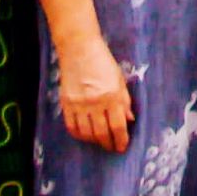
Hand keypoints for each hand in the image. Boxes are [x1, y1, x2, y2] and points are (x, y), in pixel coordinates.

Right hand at [59, 30, 133, 150]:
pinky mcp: (66, 103)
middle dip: (108, 144)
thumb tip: (129, 120)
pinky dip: (79, 135)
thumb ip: (125, 100)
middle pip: (102, 133)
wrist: (79, 48)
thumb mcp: (119, 79)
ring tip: (100, 141)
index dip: (121, 140)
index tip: (122, 147)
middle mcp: (95, 102)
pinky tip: (85, 134)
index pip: (118, 126)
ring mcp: (79, 104)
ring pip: (87, 134)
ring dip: (94, 141)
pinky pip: (72, 127)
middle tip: (112, 147)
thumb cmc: (103, 61)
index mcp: (112, 95)